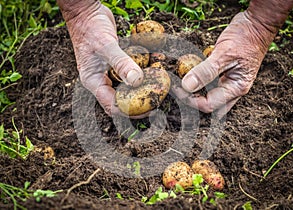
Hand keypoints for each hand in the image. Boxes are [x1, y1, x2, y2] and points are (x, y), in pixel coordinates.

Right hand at [57, 0, 144, 116]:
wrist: (87, 13)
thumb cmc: (90, 28)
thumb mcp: (106, 45)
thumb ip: (121, 63)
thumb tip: (137, 81)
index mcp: (93, 82)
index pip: (112, 105)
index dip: (130, 110)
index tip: (148, 108)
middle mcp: (100, 81)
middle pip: (119, 101)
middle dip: (137, 105)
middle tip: (155, 102)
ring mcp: (107, 73)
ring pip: (125, 90)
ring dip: (139, 92)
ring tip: (155, 92)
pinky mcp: (115, 66)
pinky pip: (128, 76)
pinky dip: (139, 78)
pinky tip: (151, 76)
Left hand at [173, 0, 292, 118]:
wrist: (257, 24)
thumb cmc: (246, 37)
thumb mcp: (224, 53)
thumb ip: (205, 71)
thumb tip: (187, 86)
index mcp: (236, 88)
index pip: (209, 104)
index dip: (190, 99)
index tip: (177, 88)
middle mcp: (233, 88)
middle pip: (210, 106)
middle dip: (192, 101)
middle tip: (178, 89)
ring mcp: (229, 82)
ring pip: (209, 96)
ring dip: (194, 92)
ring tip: (181, 83)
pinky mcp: (224, 74)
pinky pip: (209, 84)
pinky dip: (198, 81)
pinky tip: (190, 74)